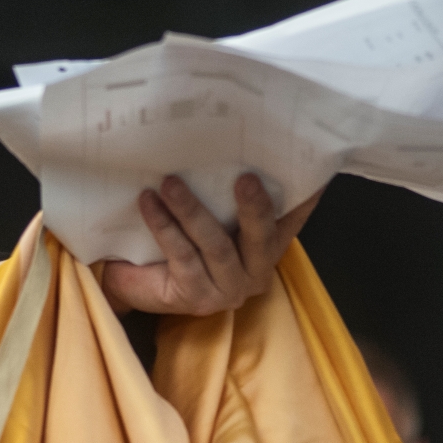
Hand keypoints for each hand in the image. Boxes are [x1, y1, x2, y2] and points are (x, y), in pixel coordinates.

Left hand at [96, 173, 321, 314]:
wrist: (130, 281)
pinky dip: (165, 226)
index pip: (289, 221)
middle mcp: (255, 271)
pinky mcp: (197, 297)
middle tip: (246, 178)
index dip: (304, 199)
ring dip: (192, 210)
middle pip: (261, 238)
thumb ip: (222, 192)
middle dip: (255, 207)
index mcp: (265, 249)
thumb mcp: (205, 214)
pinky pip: (182, 256)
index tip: (312, 172)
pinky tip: (148, 202)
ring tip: (170, 183)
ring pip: (216, 245)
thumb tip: (231, 144)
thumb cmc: (173, 241)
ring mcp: (228, 288)